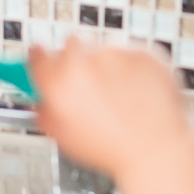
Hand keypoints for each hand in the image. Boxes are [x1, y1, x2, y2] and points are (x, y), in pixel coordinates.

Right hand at [28, 38, 193, 178]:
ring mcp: (116, 54)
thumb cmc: (112, 149)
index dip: (42, 57)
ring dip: (108, 64)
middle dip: (78, 59)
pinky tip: (139, 92)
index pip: (37, 53)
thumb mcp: (63, 137)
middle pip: (72, 44)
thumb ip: (45, 109)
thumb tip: (41, 94)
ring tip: (121, 96)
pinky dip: (134, 67)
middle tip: (90, 83)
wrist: (156, 149)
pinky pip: (131, 52)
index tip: (46, 57)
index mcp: (59, 84)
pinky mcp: (142, 51)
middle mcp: (84, 63)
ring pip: (104, 47)